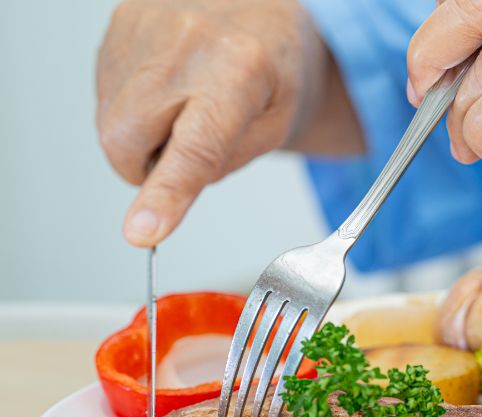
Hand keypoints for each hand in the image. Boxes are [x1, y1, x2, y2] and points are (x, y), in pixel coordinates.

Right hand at [97, 0, 360, 246]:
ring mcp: (146, 25)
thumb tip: (161, 206)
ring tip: (186, 105)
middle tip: (190, 148)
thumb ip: (221, 164)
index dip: (166, 194)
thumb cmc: (278, 66)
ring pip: (109, 120)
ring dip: (140, 135)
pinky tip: (169, 85)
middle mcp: (187, 40)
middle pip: (127, 138)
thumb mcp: (274, 127)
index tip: (142, 231)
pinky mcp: (121, 20)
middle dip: (148, 167)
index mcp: (241, 69)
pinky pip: (105, 90)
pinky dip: (133, 105)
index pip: (195, 146)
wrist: (267, 7)